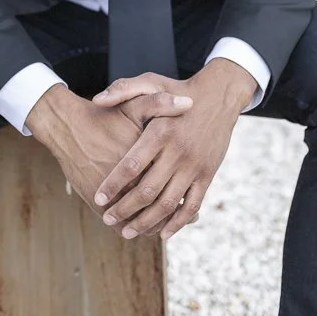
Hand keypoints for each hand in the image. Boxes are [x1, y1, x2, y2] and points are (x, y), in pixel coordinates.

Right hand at [27, 83, 195, 236]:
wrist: (68, 127)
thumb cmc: (105, 116)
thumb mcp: (133, 104)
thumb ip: (161, 103)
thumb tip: (189, 103)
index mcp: (144, 156)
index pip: (171, 180)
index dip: (186, 190)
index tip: (194, 191)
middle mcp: (129, 179)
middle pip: (159, 204)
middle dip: (175, 213)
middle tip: (190, 217)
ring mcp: (113, 195)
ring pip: (141, 220)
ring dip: (156, 225)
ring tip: (169, 223)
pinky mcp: (98, 202)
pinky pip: (120, 224)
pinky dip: (134, 227)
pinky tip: (143, 226)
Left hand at [90, 62, 256, 239]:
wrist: (218, 96)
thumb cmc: (178, 89)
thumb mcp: (150, 82)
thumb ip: (123, 90)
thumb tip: (97, 100)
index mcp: (160, 131)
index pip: (131, 165)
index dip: (113, 185)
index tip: (98, 198)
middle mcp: (178, 151)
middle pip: (147, 191)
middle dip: (124, 209)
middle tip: (108, 218)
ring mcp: (194, 165)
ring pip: (168, 204)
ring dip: (146, 222)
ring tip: (128, 232)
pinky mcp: (207, 174)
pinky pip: (191, 205)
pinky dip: (177, 223)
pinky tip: (163, 233)